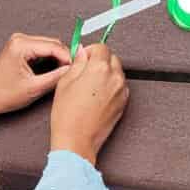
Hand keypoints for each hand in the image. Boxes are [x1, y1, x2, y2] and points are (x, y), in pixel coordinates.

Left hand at [0, 33, 72, 117]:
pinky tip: (55, 69)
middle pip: (52, 43)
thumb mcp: (34, 88)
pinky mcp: (20, 47)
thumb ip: (55, 77)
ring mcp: (19, 41)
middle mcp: (20, 38)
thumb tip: (72, 69)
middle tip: (74, 71)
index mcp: (21, 45)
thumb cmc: (3, 94)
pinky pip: (41, 49)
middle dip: (64, 57)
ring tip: (66, 72)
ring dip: (58, 57)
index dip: (68, 58)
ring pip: (49, 46)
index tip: (78, 68)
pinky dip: (50, 58)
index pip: (54, 47)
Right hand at [49, 43, 127, 164]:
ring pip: (117, 72)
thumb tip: (82, 53)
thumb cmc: (68, 115)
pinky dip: (111, 85)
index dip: (91, 51)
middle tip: (86, 70)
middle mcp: (114, 77)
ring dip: (107, 72)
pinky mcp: (123, 103)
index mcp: (100, 68)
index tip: (84, 57)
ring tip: (91, 85)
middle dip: (100, 60)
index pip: (101, 47)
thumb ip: (77, 63)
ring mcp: (121, 91)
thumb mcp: (65, 82)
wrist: (77, 141)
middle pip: (112, 58)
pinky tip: (97, 95)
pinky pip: (120, 86)